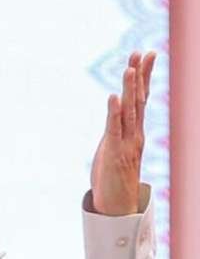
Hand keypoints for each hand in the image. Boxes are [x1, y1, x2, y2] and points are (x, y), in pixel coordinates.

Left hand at [90, 51, 155, 215]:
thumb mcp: (114, 150)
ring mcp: (126, 143)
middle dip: (139, 76)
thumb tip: (113, 121)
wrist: (117, 206)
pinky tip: (114, 97)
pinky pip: (114, 129)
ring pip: (129, 111)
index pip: (141, 100)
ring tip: (129, 68)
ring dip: (129, 89)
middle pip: (138, 100)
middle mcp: (134, 135)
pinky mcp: (114, 152)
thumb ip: (115, 134)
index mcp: (134, 133)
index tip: (145, 56)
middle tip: (140, 52)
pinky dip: (114, 113)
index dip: (143, 78)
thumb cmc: (113, 180)